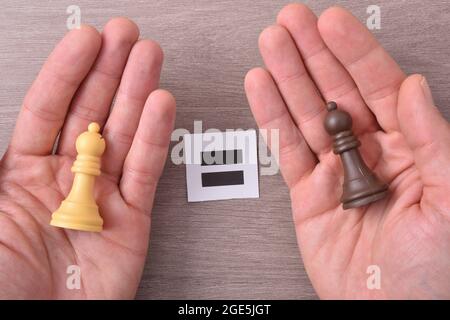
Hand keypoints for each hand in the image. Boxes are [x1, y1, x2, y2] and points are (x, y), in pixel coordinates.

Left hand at [0, 18, 174, 298]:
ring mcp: (101, 198)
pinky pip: (145, 172)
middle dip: (109, 70)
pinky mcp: (132, 221)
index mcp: (20, 177)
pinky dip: (153, 137)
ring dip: (136, 93)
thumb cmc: (1, 288)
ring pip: (122, 134)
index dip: (68, 72)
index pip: (47, 109)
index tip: (86, 40)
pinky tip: (159, 105)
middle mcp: (65, 181)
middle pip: (90, 113)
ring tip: (148, 58)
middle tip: (125, 37)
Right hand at [245, 4, 449, 298]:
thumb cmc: (434, 271)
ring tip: (271, 44)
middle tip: (290, 22)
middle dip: (312, 54)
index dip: (353, 52)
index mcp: (409, 148)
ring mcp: (335, 170)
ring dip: (287, 76)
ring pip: (306, 112)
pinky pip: (286, 148)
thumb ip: (434, 138)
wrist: (390, 312)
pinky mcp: (307, 193)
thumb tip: (412, 88)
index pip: (377, 85)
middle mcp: (370, 153)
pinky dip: (271, 117)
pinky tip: (262, 89)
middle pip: (335, 90)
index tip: (331, 24)